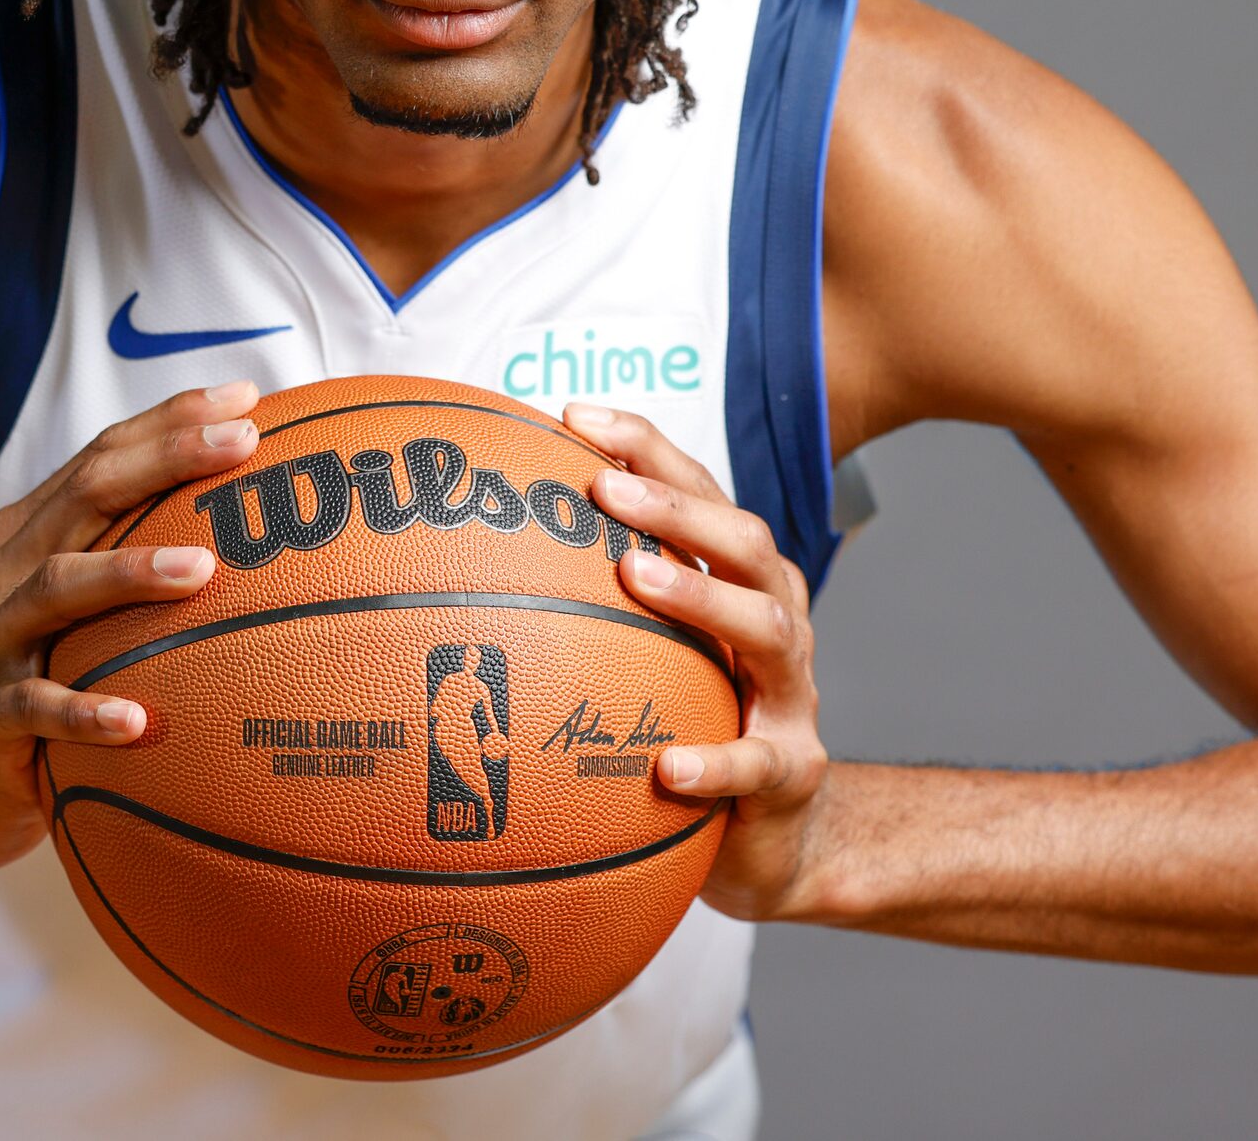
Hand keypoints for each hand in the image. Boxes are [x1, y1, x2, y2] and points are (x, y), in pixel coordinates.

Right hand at [0, 380, 258, 873]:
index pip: (103, 457)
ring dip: (129, 572)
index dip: (172, 422)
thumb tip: (264, 528)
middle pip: (85, 496)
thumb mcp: (85, 612)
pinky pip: (37, 706)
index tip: (248, 402)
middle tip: (242, 446)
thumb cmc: (48, 675)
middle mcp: (5, 571)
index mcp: (32, 532)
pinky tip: (139, 720)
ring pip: (57, 588)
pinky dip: (85, 710)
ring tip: (202, 569)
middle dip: (166, 461)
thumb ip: (146, 563)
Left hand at [564, 401, 831, 922]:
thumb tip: (465, 560)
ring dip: (700, 595)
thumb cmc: (696, 728)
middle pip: (746, 541)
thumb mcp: (651, 659)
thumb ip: (592, 607)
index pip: (701, 493)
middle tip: (603, 487)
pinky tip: (665, 766)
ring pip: (765, 630)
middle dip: (676, 505)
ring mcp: (791, 697)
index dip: (647, 447)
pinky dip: (714, 762)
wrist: (771, 842)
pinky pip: (755, 765)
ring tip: (635, 575)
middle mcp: (778, 623)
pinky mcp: (791, 772)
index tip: (575, 416)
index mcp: (741, 584)